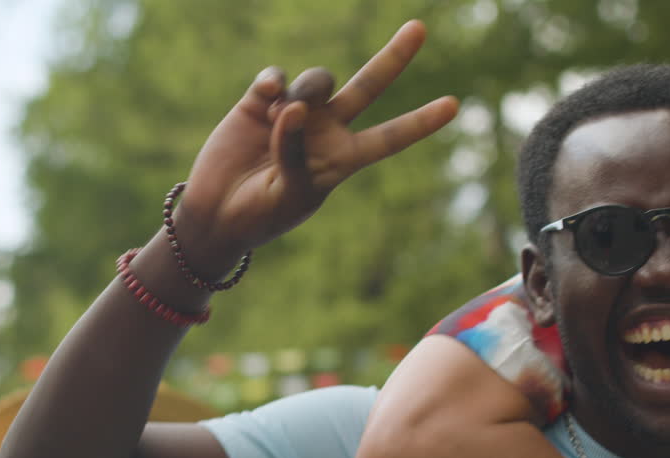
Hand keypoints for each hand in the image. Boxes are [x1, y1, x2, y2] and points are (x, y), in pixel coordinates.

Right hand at [175, 19, 457, 261]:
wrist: (215, 213)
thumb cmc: (259, 216)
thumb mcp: (289, 196)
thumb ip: (297, 152)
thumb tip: (293, 107)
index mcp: (342, 159)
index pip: (389, 138)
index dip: (420, 122)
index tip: (454, 106)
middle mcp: (325, 129)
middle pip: (369, 86)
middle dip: (394, 57)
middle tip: (420, 28)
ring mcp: (294, 111)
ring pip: (318, 79)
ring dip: (305, 93)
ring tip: (280, 118)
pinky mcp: (260, 101)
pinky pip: (277, 76)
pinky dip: (274, 82)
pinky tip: (264, 97)